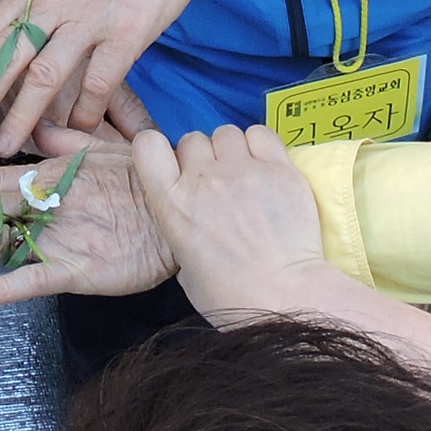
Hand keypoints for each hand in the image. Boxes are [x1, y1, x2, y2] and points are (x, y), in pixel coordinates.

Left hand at [0, 0, 291, 152]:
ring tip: (7, 146)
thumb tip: (28, 19)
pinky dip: (85, 111)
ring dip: (23, 117)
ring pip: (45, 78)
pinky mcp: (126, 32)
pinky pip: (98, 83)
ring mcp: (90, 17)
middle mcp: (55, 0)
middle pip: (7, 59)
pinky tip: (78, 128)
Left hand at [0, 120, 173, 308]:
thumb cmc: (147, 184)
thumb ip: (66, 142)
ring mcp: (61, 238)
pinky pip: (33, 281)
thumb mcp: (107, 152)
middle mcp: (47, 205)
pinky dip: (1, 290)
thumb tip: (33, 131)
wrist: (188, 216)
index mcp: (50, 177)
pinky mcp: (79, 271)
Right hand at [129, 124, 333, 318]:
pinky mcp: (279, 169)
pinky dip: (260, 145)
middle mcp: (203, 179)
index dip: (159, 149)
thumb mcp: (184, 266)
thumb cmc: (230, 294)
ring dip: (232, 150)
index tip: (172, 163)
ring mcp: (243, 170)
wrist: (283, 297)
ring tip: (245, 175)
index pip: (148, 145)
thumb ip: (182, 227)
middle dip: (202, 157)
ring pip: (227, 133)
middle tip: (218, 183)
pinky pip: (261, 134)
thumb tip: (193, 211)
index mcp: (173, 204)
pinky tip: (265, 166)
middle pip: (193, 140)